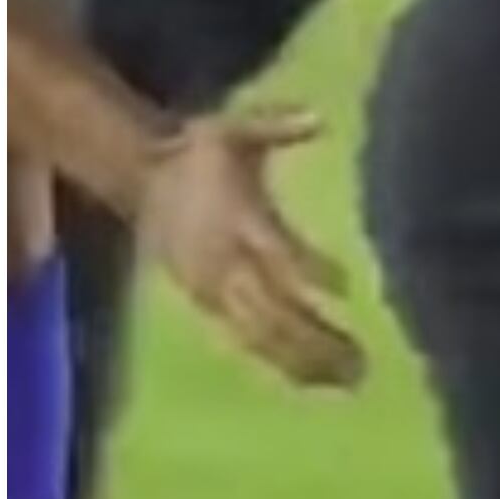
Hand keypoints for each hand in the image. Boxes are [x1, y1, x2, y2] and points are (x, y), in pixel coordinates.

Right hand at [134, 107, 364, 389]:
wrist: (136, 175)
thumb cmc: (198, 151)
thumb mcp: (233, 131)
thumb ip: (276, 127)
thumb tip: (318, 117)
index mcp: (238, 218)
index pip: (276, 249)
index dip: (310, 270)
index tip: (347, 288)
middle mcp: (225, 261)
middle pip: (272, 309)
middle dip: (316, 337)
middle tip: (362, 361)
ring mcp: (214, 287)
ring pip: (260, 335)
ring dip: (304, 360)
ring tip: (350, 380)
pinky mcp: (206, 302)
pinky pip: (244, 340)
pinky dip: (279, 362)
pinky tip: (314, 381)